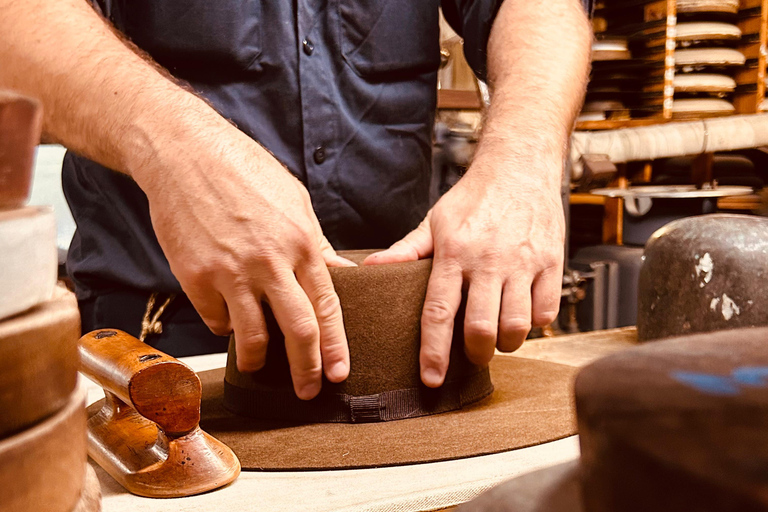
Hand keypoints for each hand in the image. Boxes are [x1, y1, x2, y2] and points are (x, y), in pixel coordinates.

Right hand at [134, 126, 353, 399]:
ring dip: (257, 359)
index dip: (336, 345)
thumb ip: (317, 243)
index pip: (327, 307)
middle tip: (309, 389)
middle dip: (307, 369)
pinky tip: (228, 320)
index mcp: (301, 242)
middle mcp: (269, 262)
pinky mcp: (196, 277)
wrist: (184, 154)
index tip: (340, 371)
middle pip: (298, 330)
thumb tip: (342, 273)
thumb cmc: (244, 171)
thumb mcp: (295, 200)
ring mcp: (230, 272)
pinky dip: (224, 326)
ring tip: (258, 364)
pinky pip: (216, 319)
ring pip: (252, 336)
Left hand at [365, 150, 563, 386]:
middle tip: (472, 354)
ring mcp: (523, 262)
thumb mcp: (435, 221)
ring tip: (498, 337)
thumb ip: (406, 251)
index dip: (433, 352)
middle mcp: (488, 260)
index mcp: (453, 252)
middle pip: (480, 328)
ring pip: (517, 326)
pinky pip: (546, 312)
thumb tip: (371, 269)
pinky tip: (522, 315)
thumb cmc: (474, 198)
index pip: (438, 312)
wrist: (519, 166)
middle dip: (475, 353)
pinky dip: (534, 325)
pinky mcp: (551, 262)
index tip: (431, 379)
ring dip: (506, 343)